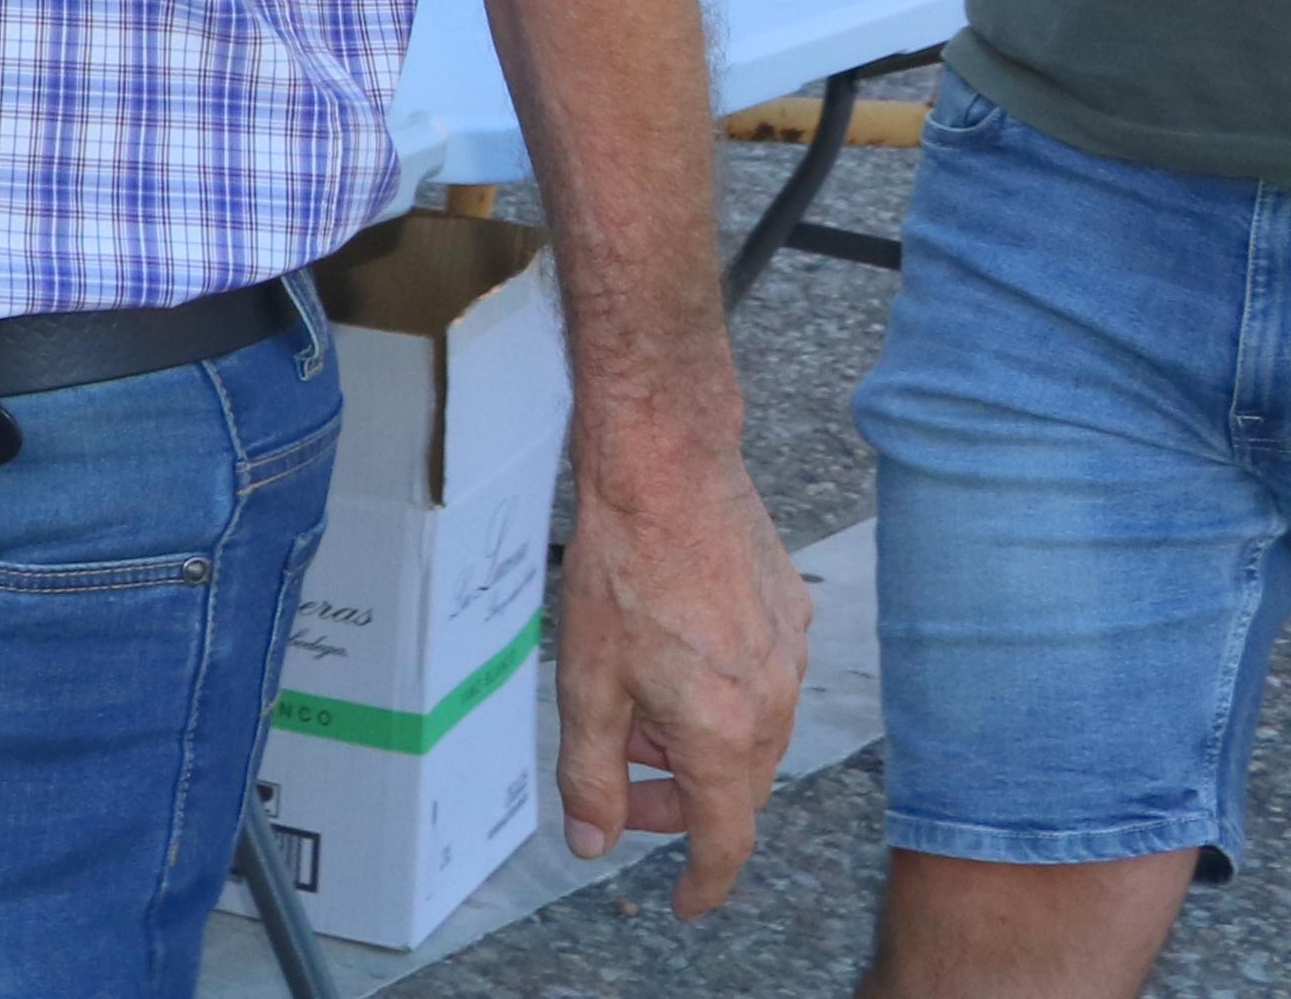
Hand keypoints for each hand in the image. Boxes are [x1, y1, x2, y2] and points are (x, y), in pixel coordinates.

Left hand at [554, 441, 809, 908]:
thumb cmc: (621, 572)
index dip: (704, 879)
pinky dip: (722, 693)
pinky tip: (676, 655)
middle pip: (734, 788)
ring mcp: (791, 658)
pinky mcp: (793, 616)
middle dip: (679, 799)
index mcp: (724, 733)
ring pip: (751, 735)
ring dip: (699, 744)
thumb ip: (590, 773)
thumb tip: (593, 842)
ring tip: (640, 711)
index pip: (725, 838)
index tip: (686, 903)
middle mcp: (773, 704)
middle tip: (623, 783)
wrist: (668, 474)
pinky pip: (763, 680)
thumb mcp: (584, 684)